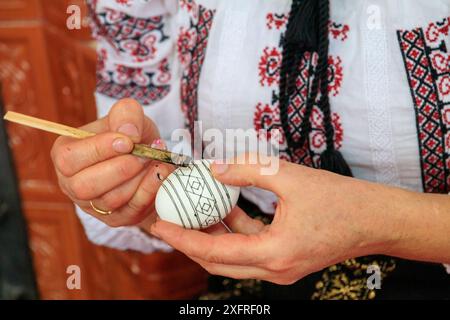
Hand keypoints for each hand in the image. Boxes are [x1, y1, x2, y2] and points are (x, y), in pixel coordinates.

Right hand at [51, 98, 173, 227]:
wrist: (150, 158)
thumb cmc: (131, 136)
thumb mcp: (129, 116)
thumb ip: (126, 114)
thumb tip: (128, 132)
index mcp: (65, 155)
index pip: (70, 158)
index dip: (99, 150)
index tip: (127, 141)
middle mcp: (73, 184)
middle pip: (85, 186)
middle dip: (121, 169)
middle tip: (145, 154)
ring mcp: (93, 206)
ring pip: (111, 200)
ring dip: (138, 179)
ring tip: (157, 160)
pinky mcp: (116, 218)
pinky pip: (132, 210)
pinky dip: (150, 190)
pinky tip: (161, 173)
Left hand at [150, 153, 402, 283]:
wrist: (376, 220)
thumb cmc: (341, 200)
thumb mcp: (290, 176)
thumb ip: (247, 169)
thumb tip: (213, 167)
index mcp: (275, 254)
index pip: (215, 253)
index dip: (183, 239)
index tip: (160, 225)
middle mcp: (275, 269)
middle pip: (218, 263)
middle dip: (190, 242)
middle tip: (169, 221)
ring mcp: (280, 268)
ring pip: (232, 259)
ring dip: (211, 237)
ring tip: (192, 212)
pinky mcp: (285, 259)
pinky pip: (250, 250)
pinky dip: (233, 233)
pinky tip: (225, 208)